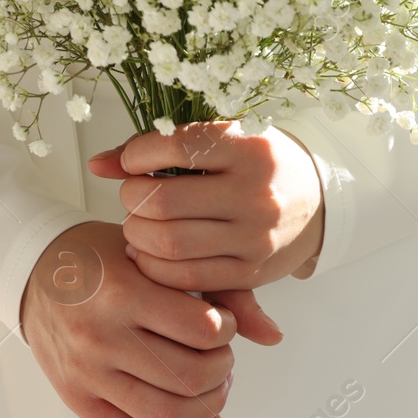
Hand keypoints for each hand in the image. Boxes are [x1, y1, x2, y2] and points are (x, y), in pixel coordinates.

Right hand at [19, 221, 269, 417]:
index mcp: (121, 293)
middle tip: (221, 355)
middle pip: (189, 377)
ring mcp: (87, 373)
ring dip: (206, 405)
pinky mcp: (78, 399)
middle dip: (222, 370)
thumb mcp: (151, 254)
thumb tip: (272, 335)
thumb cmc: (95, 258)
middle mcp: (100, 337)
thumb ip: (217, 288)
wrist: (31, 271)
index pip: (202, 329)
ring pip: (168, 414)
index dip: (228, 329)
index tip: (224, 322)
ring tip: (211, 384)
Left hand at [88, 122, 324, 291]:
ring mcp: (255, 237)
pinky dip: (154, 266)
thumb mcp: (223, 139)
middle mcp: (256, 193)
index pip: (174, 146)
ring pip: (169, 243)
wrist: (318, 203)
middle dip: (131, 198)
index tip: (133, 161)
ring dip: (137, 233)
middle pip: (163, 201)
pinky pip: (185, 277)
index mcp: (250, 147)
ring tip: (140, 222)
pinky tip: (151, 251)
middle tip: (133, 196)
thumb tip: (98, 163)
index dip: (137, 155)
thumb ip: (159, 146)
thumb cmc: (258, 164)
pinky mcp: (250, 273)